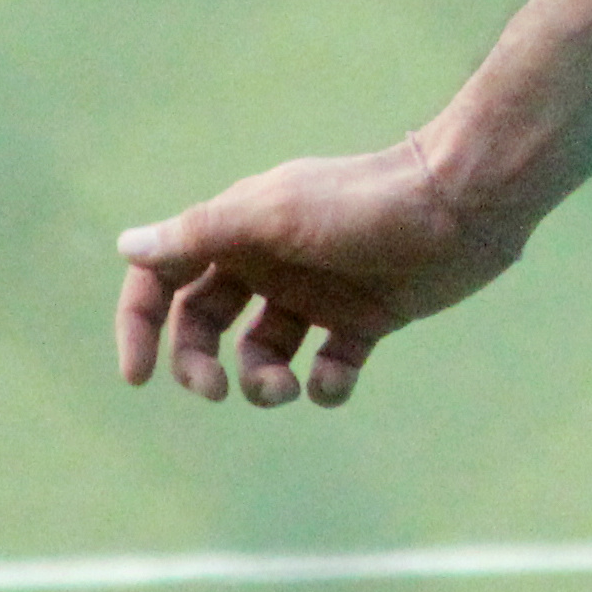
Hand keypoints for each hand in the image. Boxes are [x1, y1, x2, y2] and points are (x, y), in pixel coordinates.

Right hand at [114, 136, 524, 408]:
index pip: (166, 278)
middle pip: (205, 326)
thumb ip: (202, 233)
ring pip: (263, 354)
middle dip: (198, 366)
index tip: (138, 374)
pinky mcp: (366, 318)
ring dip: (260, 383)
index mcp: (241, 231)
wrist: (465, 201)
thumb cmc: (367, 201)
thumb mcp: (276, 215)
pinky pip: (328, 368)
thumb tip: (126, 243)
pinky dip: (323, 386)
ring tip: (284, 388)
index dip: (142, 323)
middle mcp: (273, 262)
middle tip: (215, 390)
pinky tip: (331, 380)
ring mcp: (319, 292)